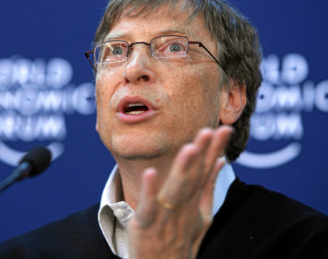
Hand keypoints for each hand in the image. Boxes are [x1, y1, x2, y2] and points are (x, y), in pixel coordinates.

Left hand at [128, 126, 232, 258]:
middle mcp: (183, 208)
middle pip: (194, 178)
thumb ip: (208, 188)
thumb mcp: (201, 216)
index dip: (214, 151)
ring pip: (176, 191)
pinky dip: (149, 191)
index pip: (206, 172)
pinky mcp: (145, 225)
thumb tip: (221, 162)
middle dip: (202, 154)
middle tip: (209, 130)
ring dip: (183, 170)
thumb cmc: (180, 240)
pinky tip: (151, 172)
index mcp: (194, 203)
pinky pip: (148, 207)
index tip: (224, 129)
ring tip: (190, 148)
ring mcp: (165, 217)